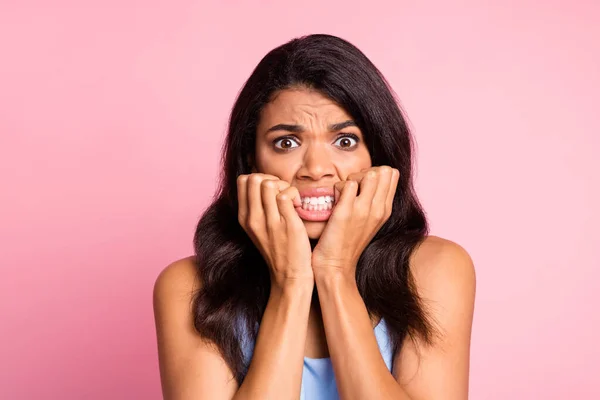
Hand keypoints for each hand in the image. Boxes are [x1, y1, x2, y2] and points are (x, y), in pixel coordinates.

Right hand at [237, 173, 313, 288]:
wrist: (289, 275)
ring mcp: (270, 221)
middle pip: (254, 177)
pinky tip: (298, 207)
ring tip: (291, 201)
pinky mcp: (287, 224)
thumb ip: (255, 207)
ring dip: (285, 186)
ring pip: (270, 183)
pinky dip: (296, 196)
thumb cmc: (277, 249)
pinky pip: (287, 194)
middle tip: (282, 193)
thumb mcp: (257, 228)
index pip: (243, 180)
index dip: (260, 178)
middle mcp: (253, 218)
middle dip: (271, 179)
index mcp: (244, 217)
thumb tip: (261, 183)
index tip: (271, 191)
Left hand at [311, 166, 398, 278]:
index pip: (392, 174)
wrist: (336, 266)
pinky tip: (333, 201)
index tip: (362, 185)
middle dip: (365, 172)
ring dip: (352, 178)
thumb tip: (372, 179)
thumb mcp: (369, 221)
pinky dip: (337, 187)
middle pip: (383, 170)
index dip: (375, 173)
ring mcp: (363, 210)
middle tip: (352, 187)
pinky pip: (346, 184)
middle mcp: (378, 208)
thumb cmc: (347, 242)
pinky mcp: (345, 212)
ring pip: (368, 174)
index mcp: (385, 209)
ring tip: (343, 193)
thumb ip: (374, 201)